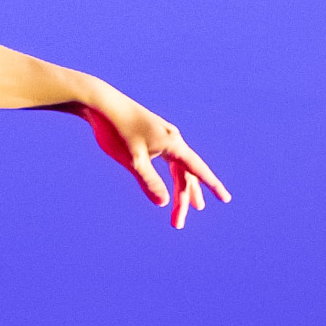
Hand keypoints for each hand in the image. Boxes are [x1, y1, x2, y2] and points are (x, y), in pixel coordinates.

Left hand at [75, 92, 230, 221]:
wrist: (99, 102)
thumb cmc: (115, 130)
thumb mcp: (133, 161)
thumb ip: (150, 182)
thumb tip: (164, 203)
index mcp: (173, 144)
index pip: (197, 169)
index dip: (212, 185)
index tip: (226, 198)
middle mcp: (172, 139)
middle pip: (184, 174)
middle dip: (183, 199)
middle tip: (177, 224)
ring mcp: (162, 136)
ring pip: (176, 167)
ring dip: (179, 187)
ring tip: (184, 207)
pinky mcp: (150, 134)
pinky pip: (167, 159)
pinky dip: (170, 174)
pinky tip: (169, 181)